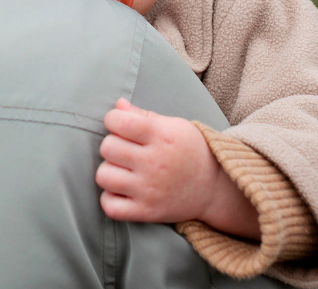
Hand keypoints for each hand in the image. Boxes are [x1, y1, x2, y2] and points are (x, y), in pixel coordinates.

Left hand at [96, 99, 257, 238]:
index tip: (121, 125)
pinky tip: (121, 191)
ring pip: (103, 176)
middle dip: (112, 145)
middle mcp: (155, 163)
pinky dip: (109, 199)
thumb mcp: (174, 126)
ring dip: (109, 171)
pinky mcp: (146, 212)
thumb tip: (118, 105)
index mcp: (162, 136)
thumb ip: (143, 115)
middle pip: (107, 148)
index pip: (118, 121)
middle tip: (125, 149)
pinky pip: (109, 206)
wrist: (214, 187)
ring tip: (123, 170)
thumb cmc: (191, 150)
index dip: (113, 119)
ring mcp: (150, 190)